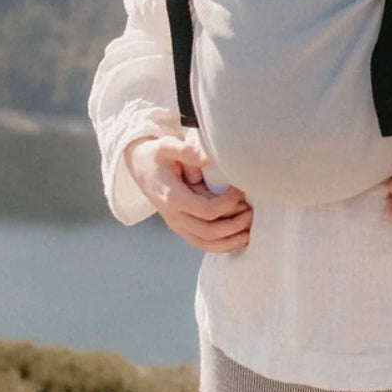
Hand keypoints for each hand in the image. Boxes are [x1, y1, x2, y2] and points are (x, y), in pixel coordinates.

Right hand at [124, 136, 251, 252]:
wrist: (140, 167)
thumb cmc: (157, 155)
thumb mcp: (166, 146)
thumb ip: (186, 151)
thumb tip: (207, 157)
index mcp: (172, 198)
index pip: (206, 210)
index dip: (228, 204)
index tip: (240, 192)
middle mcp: (174, 217)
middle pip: (208, 232)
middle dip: (234, 225)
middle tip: (252, 212)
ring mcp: (177, 225)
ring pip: (206, 244)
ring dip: (230, 240)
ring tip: (250, 230)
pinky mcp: (182, 228)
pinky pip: (203, 244)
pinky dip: (222, 245)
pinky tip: (239, 238)